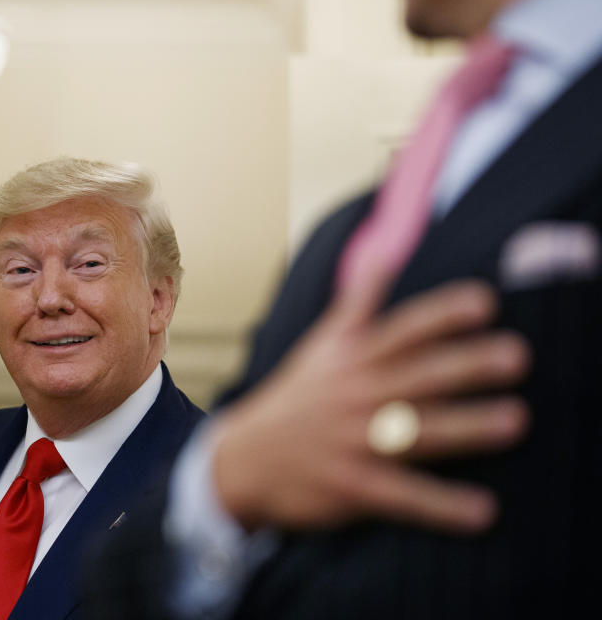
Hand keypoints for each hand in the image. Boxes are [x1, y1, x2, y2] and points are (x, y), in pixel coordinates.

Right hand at [213, 267, 529, 532]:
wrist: (244, 458)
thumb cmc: (298, 396)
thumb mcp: (322, 344)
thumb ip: (358, 301)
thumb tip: (382, 249)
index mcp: (352, 358)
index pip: (403, 330)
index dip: (442, 314)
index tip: (484, 302)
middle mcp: (355, 395)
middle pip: (417, 376)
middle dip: (465, 365)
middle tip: (515, 356)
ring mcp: (353, 441)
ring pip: (416, 431)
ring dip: (465, 427)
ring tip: (513, 420)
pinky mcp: (352, 487)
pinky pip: (403, 496)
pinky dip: (442, 505)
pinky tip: (482, 510)